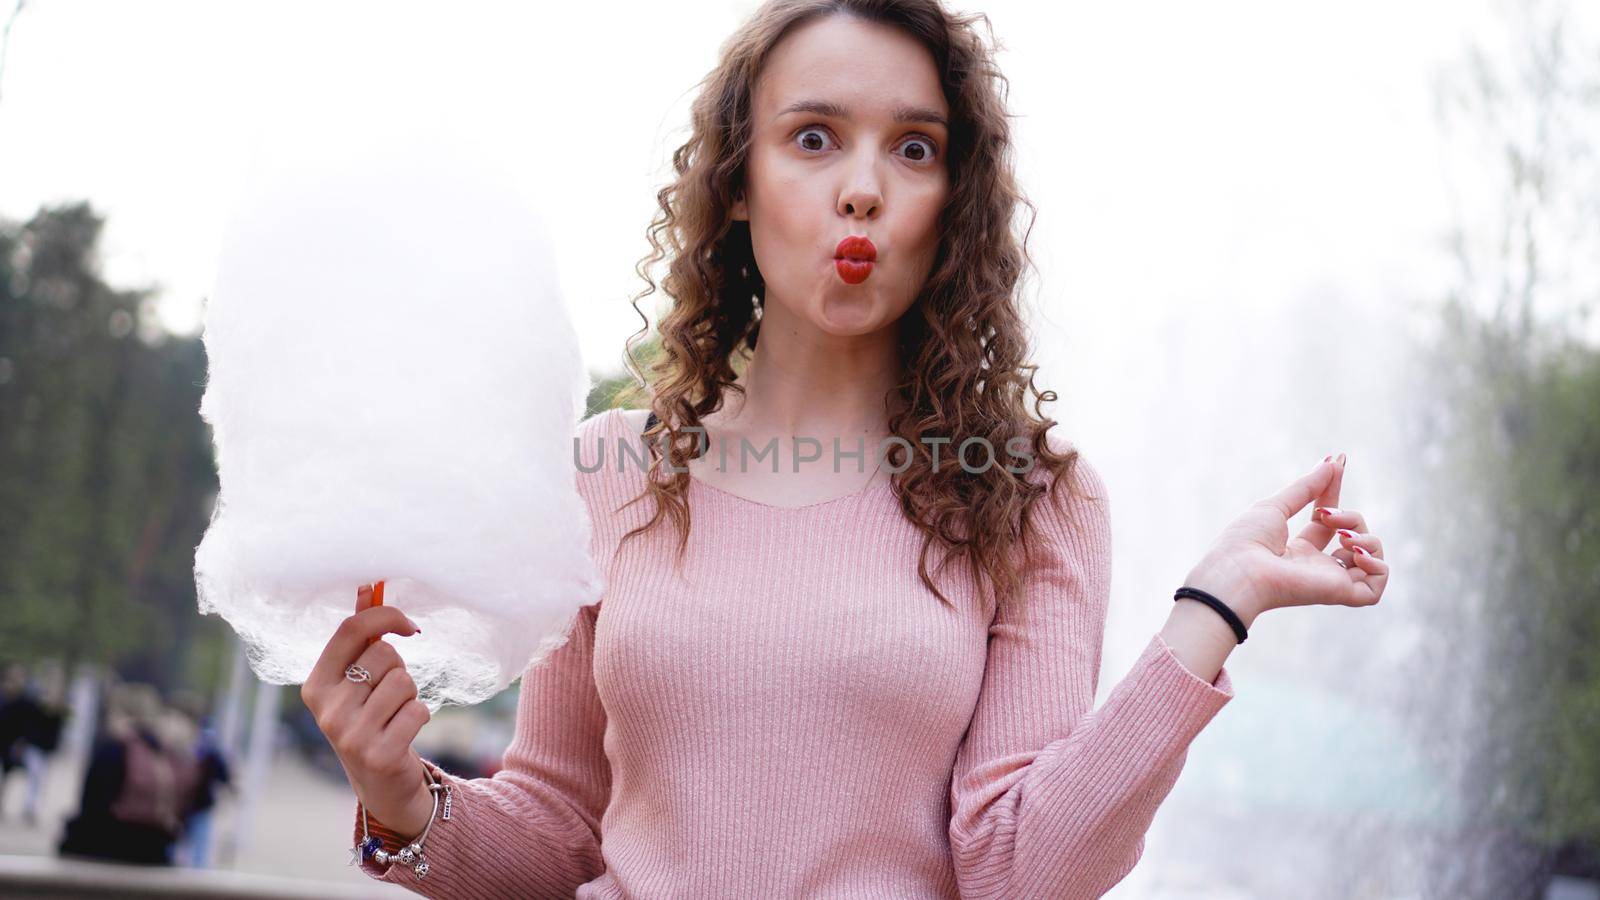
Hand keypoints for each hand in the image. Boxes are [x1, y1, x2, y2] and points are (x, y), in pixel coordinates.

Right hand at [300, 584, 434, 835]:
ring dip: (411, 694)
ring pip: (403, 681)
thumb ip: (361, 636)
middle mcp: (326, 709)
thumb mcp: (356, 679)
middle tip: (390, 694)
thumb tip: (368, 586)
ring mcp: (348, 734)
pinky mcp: (377, 754)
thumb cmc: (370, 718)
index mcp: (315, 684)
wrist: (381, 784)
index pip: (349, 629)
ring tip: (396, 714)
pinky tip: (405, 732)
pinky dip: (421, 715)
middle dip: (399, 668)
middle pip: (383, 654)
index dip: (385, 617)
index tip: (408, 624)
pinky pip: (418, 709)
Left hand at [1183, 454, 1388, 626]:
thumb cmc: (1246, 541)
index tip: (1339, 461)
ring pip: (1370, 561)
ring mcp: (1328, 581)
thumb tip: (1331, 461)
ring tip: (1344, 538)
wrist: (1237, 571)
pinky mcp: (1338, 594)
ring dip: (1368, 539)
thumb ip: (1306, 487)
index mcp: (1296, 550)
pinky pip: (1375, 590)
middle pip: (1353, 537)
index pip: (1328, 520)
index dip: (1333, 491)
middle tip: (1326, 514)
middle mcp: (1315, 567)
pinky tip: (1356, 553)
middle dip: (1351, 516)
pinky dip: (1378, 566)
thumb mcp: (1276, 505)